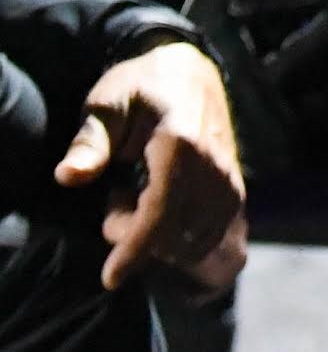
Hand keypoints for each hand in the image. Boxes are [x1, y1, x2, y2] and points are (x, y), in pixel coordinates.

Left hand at [53, 41, 247, 292]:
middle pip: (176, 234)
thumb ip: (90, 142)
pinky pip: (212, 232)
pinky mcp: (235, 188)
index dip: (134, 250)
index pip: (160, 215)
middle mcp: (214, 168)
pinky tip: (162, 209)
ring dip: (161, 238)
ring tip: (138, 201)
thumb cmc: (141, 86)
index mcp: (181, 146)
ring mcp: (230, 179)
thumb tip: (68, 177)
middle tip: (114, 200)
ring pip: (198, 239)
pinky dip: (181, 236)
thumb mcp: (106, 104)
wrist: (191, 73)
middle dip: (137, 238)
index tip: (109, 278)